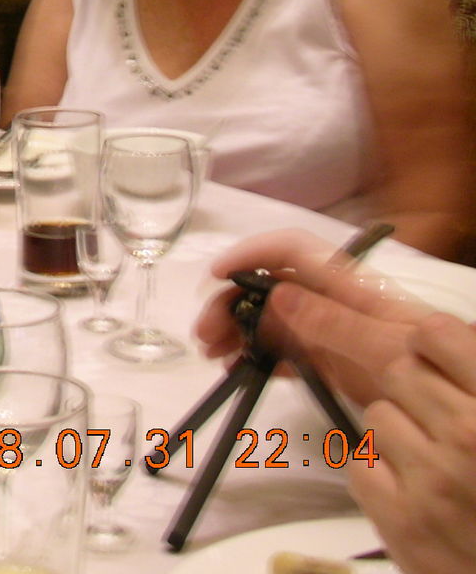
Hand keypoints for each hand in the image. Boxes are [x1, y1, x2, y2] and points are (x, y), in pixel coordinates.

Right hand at [193, 229, 429, 402]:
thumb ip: (333, 319)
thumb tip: (275, 295)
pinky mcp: (327, 362)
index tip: (217, 276)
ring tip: (213, 355)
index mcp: (346, 284)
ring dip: (235, 330)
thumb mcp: (385, 343)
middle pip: (269, 286)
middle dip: (231, 302)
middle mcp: (330, 301)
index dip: (252, 253)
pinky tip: (236, 370)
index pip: (292, 251)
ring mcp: (326, 332)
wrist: (452, 404)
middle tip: (204, 333)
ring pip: (268, 319)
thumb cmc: (428, 366)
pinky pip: (281, 351)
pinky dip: (255, 356)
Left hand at [351, 315, 475, 573]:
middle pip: (398, 372)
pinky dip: (377, 474)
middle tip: (430, 417)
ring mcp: (434, 479)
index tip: (424, 351)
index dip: (426, 342)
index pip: (437, 334)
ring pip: (375, 416)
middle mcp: (470, 435)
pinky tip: (411, 491)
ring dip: (394, 433)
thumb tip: (428, 342)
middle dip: (407, 389)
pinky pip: (359, 464)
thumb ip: (470, 384)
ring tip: (430, 462)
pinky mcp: (403, 519)